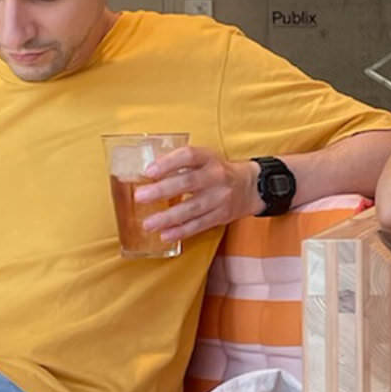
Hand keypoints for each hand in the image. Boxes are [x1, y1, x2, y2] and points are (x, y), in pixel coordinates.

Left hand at [135, 146, 263, 241]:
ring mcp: (220, 198)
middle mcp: (216, 176)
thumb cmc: (218, 171)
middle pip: (188, 182)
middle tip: (140, 196)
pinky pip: (199, 225)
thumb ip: (181, 163)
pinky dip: (182, 231)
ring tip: (148, 224)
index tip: (149, 171)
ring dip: (168, 217)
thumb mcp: (204, 159)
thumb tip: (149, 171)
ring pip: (192, 208)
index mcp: (209, 158)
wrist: (250, 187)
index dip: (168, 163)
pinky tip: (166, 235)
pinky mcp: (222, 215)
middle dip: (162, 190)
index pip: (189, 156)